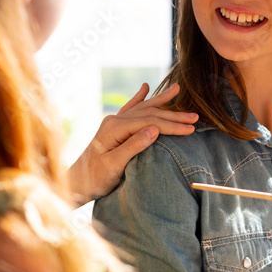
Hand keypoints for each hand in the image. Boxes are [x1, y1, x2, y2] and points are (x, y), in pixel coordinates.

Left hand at [65, 83, 196, 203]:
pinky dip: (140, 98)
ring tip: (177, 89)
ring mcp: (113, 122)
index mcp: (114, 128)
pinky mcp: (113, 128)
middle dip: (173, 115)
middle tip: (195, 117)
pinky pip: (130, 109)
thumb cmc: (94, 178)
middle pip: (149, 113)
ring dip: (161, 101)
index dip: (172, 125)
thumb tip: (155, 129)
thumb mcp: (114, 165)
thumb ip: (134, 146)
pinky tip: (145, 88)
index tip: (191, 129)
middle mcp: (114, 120)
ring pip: (142, 108)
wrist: (76, 183)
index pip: (150, 122)